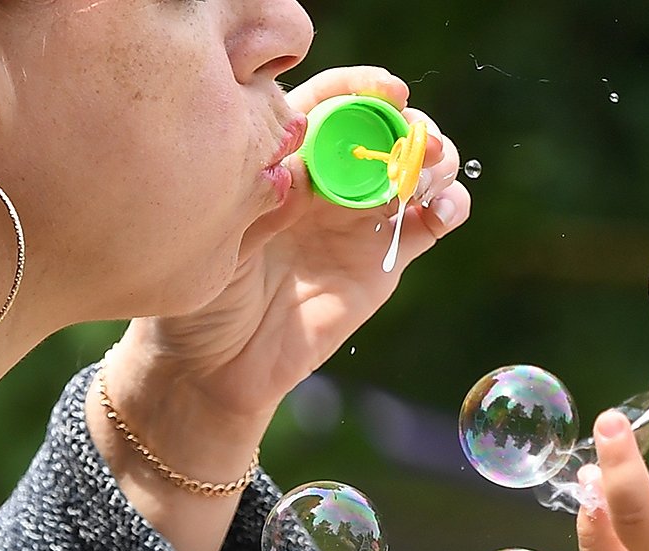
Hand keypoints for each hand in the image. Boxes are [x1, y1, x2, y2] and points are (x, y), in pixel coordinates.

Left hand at [107, 65, 472, 445]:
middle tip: (415, 135)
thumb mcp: (217, 237)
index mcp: (286, 156)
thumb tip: (304, 175)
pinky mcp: (385, 260)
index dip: (363, 88)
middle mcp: (329, 179)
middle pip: (384, 129)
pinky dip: (450, 206)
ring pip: (416, 168)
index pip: (332, 102)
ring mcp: (360, 218)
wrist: (217, 363)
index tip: (388, 91)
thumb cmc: (199, 291)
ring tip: (429, 170)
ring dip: (436, 158)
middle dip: (407, 123)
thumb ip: (260, 203)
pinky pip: (429, 224)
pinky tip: (443, 208)